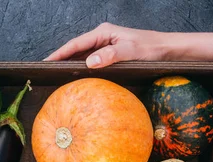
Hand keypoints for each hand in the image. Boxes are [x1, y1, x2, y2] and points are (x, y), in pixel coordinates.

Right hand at [44, 23, 172, 67]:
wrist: (166, 50)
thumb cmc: (150, 49)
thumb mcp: (130, 52)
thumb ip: (110, 56)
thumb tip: (89, 62)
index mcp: (103, 33)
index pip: (75, 44)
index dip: (59, 53)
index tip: (46, 62)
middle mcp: (102, 37)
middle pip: (76, 49)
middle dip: (61, 58)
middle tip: (46, 71)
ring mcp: (105, 46)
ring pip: (82, 55)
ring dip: (70, 65)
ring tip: (56, 76)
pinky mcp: (110, 55)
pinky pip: (91, 61)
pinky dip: (82, 68)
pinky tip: (76, 77)